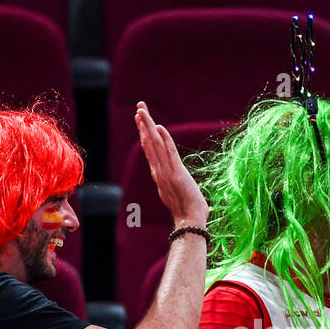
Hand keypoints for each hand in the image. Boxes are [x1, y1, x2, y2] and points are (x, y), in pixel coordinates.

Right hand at [135, 101, 208, 228]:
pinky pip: (170, 153)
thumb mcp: (174, 193)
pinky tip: (160, 128)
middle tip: (139, 107)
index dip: (145, 133)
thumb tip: (169, 179)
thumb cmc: (187, 210)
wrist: (190, 221)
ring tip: (142, 112)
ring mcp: (166, 172)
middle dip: (143, 124)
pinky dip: (165, 140)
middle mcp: (159, 171)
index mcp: (158, 174)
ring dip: (149, 127)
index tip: (141, 119)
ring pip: (155, 145)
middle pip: (149, 143)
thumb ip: (170, 183)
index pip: (150, 149)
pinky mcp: (177, 174)